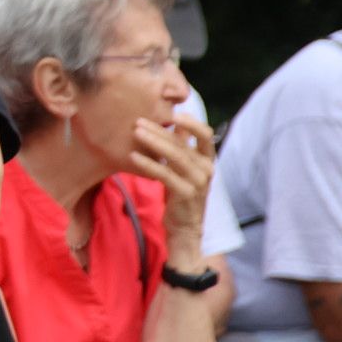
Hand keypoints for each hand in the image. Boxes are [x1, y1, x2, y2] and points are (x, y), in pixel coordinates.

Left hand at [131, 113, 213, 251]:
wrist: (185, 228)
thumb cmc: (181, 193)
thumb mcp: (183, 169)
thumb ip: (182, 147)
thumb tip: (176, 123)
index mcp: (208, 160)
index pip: (206, 135)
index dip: (192, 122)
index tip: (173, 113)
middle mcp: (206, 169)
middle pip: (182, 144)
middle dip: (159, 130)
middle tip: (138, 121)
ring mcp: (198, 182)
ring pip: (175, 156)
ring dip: (153, 142)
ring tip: (135, 132)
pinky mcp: (186, 194)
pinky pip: (164, 174)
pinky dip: (148, 163)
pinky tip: (133, 156)